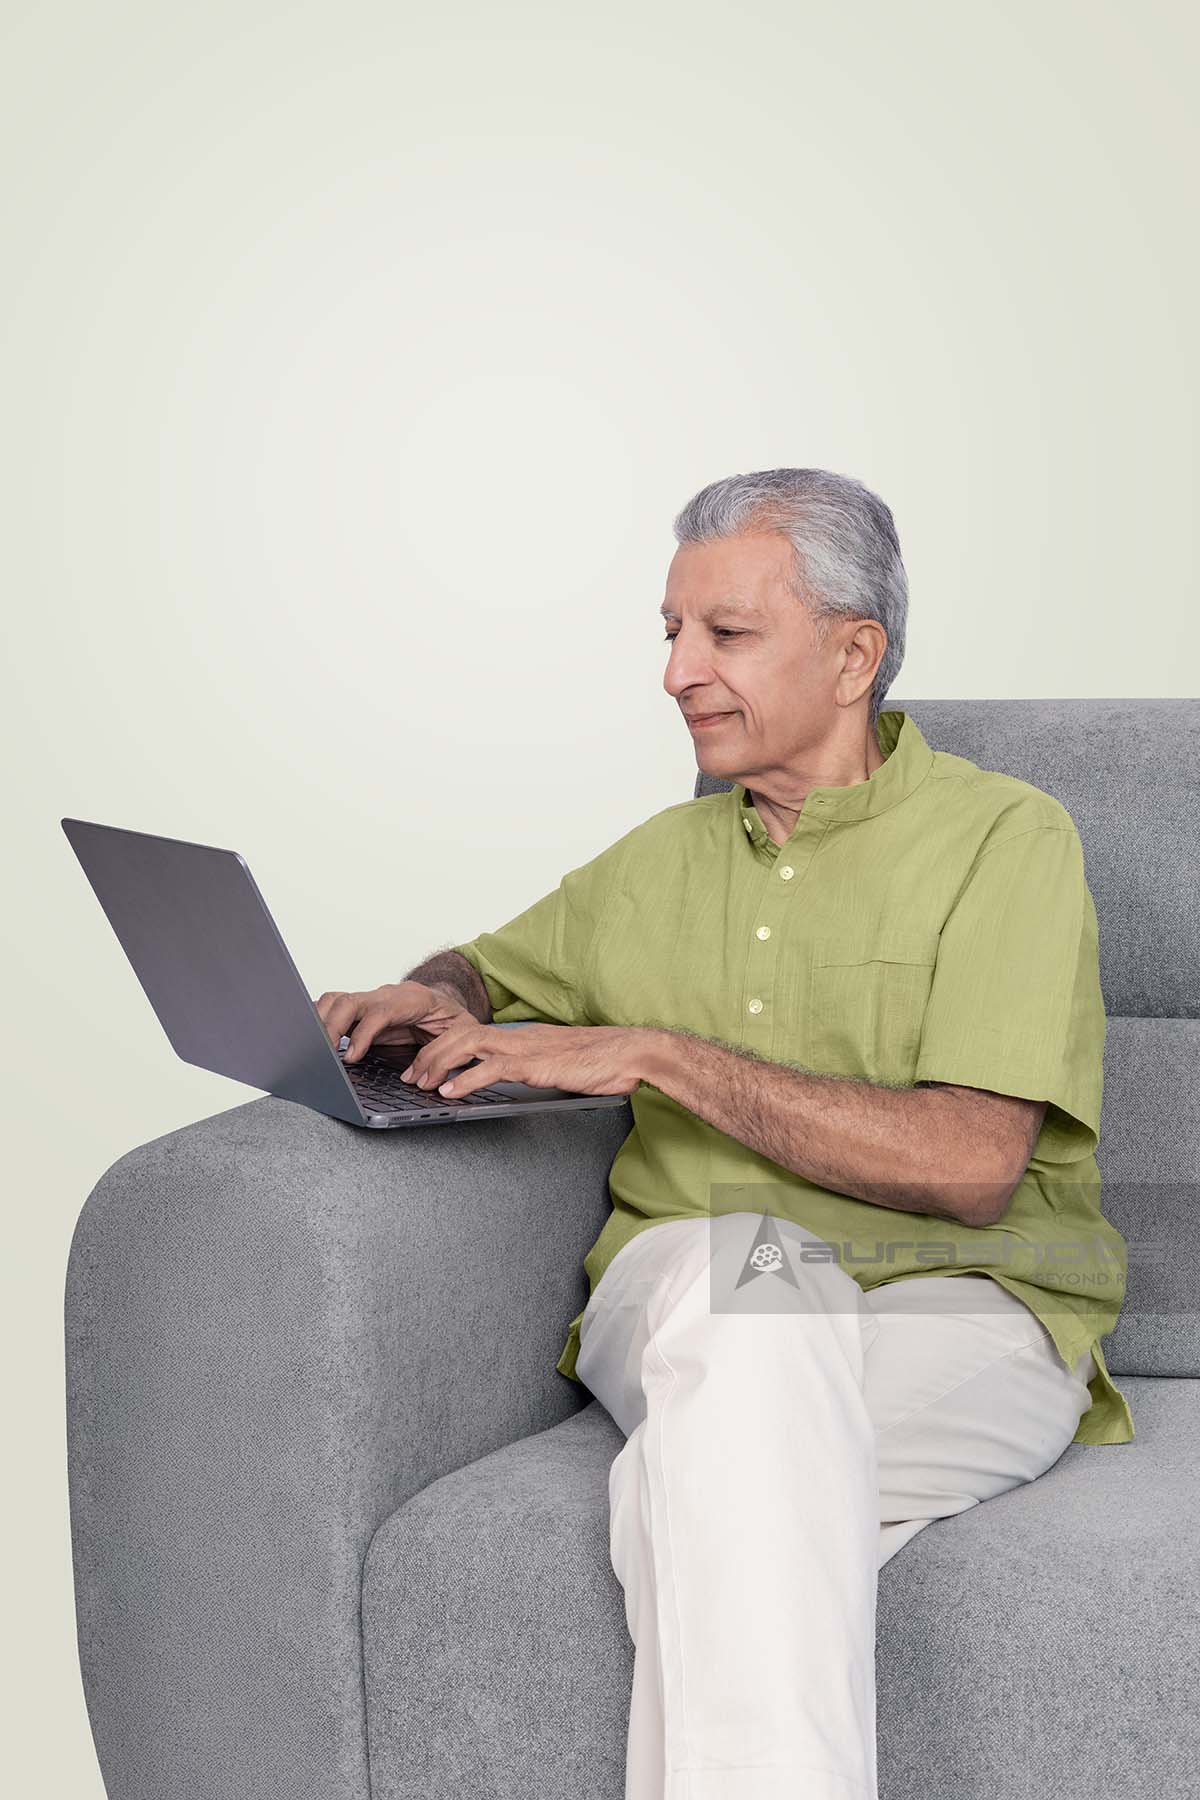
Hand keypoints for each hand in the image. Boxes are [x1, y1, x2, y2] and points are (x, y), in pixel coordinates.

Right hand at [312, 981, 470, 1062]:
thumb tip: (424, 1077)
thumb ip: (446, 1052)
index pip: (380, 1012)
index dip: (363, 1033)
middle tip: (323, 1053)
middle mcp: (387, 995)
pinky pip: (333, 1006)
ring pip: (338, 1000)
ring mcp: (371, 1000)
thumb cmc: (452, 1020)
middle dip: (332, 1026)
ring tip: (312, 1047)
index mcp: (413, 1000)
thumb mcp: (462, 1034)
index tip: (351, 1057)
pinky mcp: (360, 1010)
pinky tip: (311, 1038)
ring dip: (321, 1021)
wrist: (447, 1005)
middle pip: (351, 1001)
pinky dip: (319, 1019)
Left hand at [398, 1019, 648, 1098]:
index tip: (425, 1065)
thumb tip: (518, 1081)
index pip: (472, 1033)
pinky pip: (491, 1067)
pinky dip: (464, 1079)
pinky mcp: (535, 1064)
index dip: (443, 1047)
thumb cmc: (603, 1061)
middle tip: (411, 1074)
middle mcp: (519, 1037)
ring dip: (438, 1062)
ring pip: (467, 1043)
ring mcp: (526, 1048)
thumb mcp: (560, 1065)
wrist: (632, 1053)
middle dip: (429, 1053)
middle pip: (460, 1033)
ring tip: (421, 1082)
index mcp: (524, 1036)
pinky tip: (449, 1092)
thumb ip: (537, 1068)